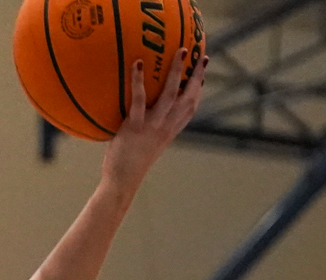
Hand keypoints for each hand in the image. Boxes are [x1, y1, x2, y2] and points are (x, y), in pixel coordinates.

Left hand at [102, 49, 207, 190]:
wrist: (122, 182)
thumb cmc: (128, 166)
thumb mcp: (144, 146)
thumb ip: (148, 132)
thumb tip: (140, 117)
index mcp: (169, 132)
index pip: (190, 109)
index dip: (198, 91)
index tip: (203, 75)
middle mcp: (165, 127)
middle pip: (188, 98)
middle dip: (198, 76)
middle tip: (202, 56)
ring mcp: (152, 126)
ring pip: (170, 94)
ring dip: (177, 71)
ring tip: (180, 51)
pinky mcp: (135, 126)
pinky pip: (139, 99)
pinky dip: (139, 80)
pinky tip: (138, 63)